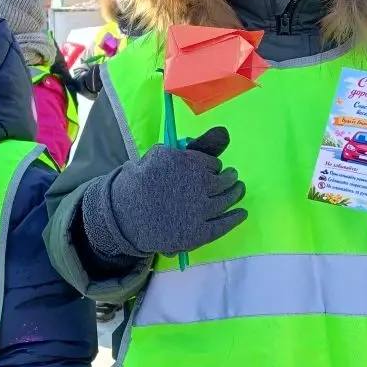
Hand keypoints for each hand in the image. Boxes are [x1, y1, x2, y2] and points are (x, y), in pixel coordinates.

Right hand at [84, 126, 246, 258]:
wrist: (124, 213)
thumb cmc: (140, 180)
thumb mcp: (162, 152)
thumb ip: (194, 145)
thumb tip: (224, 133)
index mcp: (190, 164)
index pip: (213, 164)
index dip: (214, 167)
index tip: (213, 169)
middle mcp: (200, 186)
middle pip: (224, 181)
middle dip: (230, 177)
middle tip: (233, 176)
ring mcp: (201, 211)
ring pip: (226, 200)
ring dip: (236, 193)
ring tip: (239, 190)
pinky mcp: (198, 233)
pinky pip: (223, 225)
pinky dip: (235, 218)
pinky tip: (242, 213)